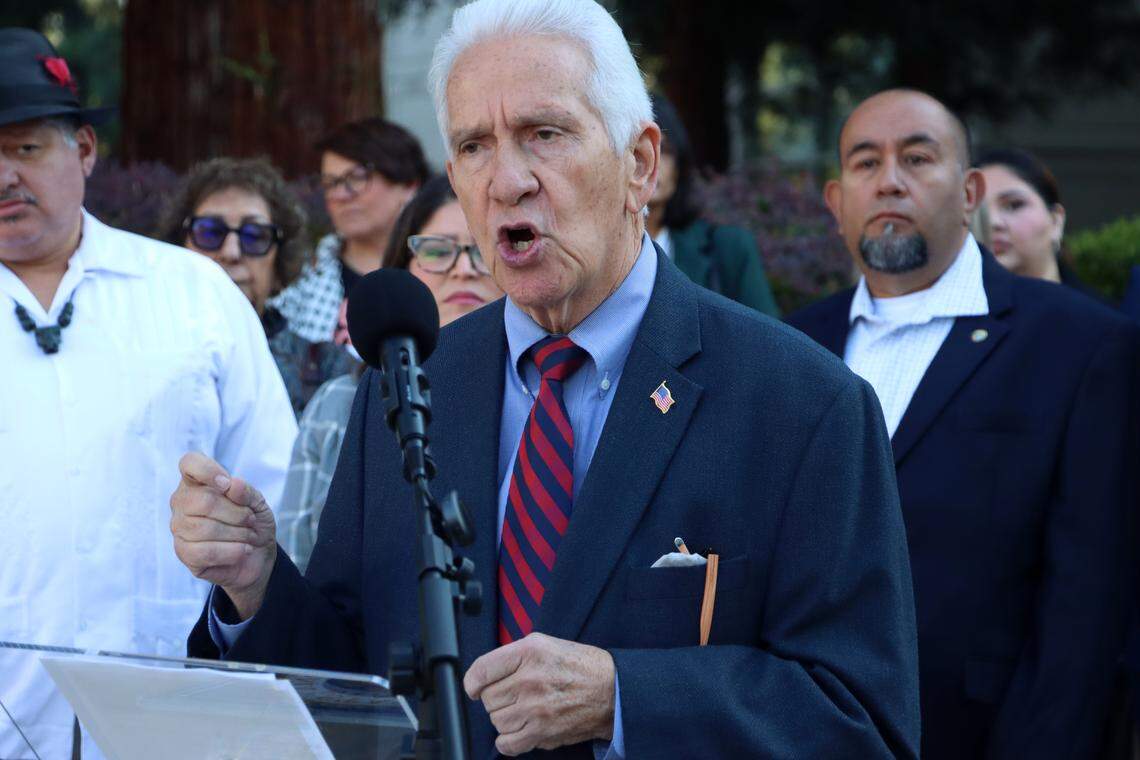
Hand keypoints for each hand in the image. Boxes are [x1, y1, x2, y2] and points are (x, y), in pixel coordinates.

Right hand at [170, 452, 276, 618]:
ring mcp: (179, 528)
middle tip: (250, 520)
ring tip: (248, 536)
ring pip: (205, 528)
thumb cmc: (252, 523)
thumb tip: (232, 484)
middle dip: (237, 513)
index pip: (189, 463)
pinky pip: (206, 551)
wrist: (258, 556)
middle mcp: (182, 502)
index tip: (227, 484)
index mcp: (197, 482)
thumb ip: (245, 491)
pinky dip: (232, 551)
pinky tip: (243, 550)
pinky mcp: (183, 553)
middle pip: (204, 501)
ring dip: (238, 534)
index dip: (208, 470)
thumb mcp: (257, 503)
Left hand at [464, 632, 615, 755]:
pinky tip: (518, 729)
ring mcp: (535, 708)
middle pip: (487, 698)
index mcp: (529, 652)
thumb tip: (485, 674)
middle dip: (496, 698)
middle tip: (513, 695)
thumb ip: (514, 655)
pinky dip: (508, 740)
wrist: (611, 690)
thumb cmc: (580, 665)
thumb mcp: (546, 644)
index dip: (472, 682)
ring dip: (504, 717)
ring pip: (496, 720)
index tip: (475, 687)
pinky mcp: (543, 732)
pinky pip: (507, 744)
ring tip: (522, 709)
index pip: (481, 670)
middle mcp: (530, 679)